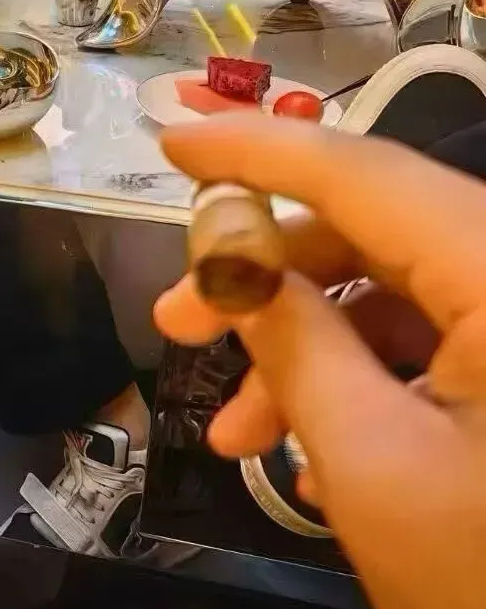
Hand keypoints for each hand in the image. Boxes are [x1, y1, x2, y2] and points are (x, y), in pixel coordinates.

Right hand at [153, 116, 485, 608]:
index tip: (172, 142)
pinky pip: (436, 345)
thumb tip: (232, 262)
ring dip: (305, 351)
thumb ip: (293, 344)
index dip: (259, 150)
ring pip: (398, 295)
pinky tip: (312, 456)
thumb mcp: (372, 467)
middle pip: (378, 232)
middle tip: (175, 322)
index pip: (369, 176)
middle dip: (267, 279)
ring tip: (236, 433)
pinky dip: (362, 383)